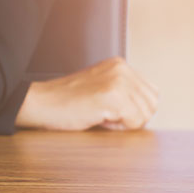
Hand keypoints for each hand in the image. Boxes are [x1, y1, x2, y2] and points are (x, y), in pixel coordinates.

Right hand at [15, 57, 158, 130]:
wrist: (41, 102)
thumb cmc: (66, 101)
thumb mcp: (100, 87)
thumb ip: (124, 91)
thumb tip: (149, 110)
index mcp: (120, 64)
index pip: (152, 94)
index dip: (135, 110)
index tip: (111, 110)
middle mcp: (122, 68)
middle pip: (152, 105)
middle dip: (132, 117)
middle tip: (105, 114)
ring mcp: (118, 81)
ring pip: (145, 115)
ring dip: (124, 123)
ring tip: (100, 115)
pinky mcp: (113, 96)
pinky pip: (134, 122)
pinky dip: (118, 128)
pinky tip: (98, 118)